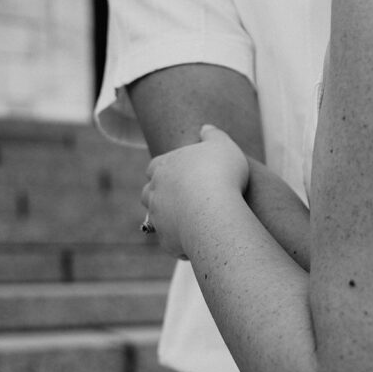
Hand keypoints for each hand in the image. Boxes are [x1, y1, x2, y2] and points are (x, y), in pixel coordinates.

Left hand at [141, 124, 249, 256]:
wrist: (214, 209)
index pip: (154, 167)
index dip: (166, 171)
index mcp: (163, 166)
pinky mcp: (166, 240)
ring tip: (190, 222)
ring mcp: (157, 217)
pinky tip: (200, 241)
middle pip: (149, 194)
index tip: (180, 175)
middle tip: (184, 200)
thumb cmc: (220, 173)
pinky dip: (182, 243)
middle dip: (162, 197)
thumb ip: (213, 135)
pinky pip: (172, 242)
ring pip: (156, 219)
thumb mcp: (223, 146)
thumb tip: (205, 128)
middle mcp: (154, 191)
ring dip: (169, 220)